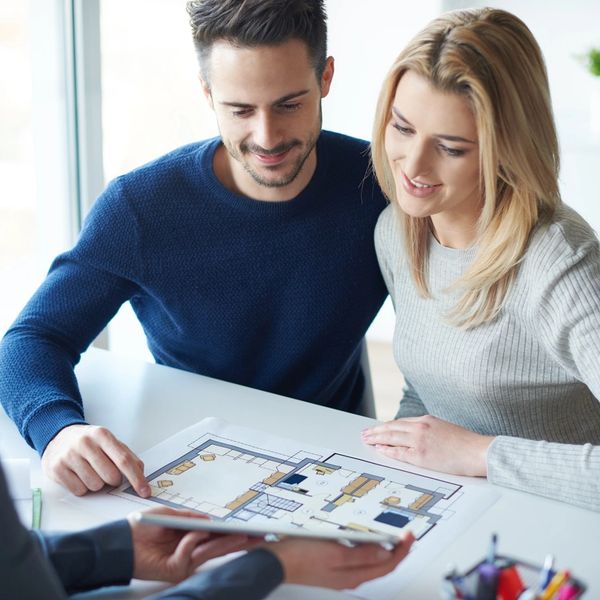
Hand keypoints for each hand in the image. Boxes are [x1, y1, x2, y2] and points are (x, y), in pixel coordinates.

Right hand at [42, 424, 149, 496]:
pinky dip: (83, 487)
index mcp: (102, 434)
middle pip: (111, 476)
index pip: (124, 460)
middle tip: (107, 472)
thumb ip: (127, 455)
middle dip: (113, 480)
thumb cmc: (89, 442)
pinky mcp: (57, 469)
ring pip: (95, 486)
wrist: (59, 437)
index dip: (136, 478)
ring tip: (90, 471)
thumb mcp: (109, 442)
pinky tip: (78, 475)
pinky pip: (79, 491)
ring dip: (97, 484)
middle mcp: (85, 443)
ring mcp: (69, 455)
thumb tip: (141, 473)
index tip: (145, 491)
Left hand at [128, 507, 253, 582]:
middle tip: (256, 536)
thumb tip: (209, 520)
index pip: (215, 536)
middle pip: (218, 546)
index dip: (231, 532)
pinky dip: (192, 540)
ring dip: (227, 543)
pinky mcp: (174, 570)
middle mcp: (189, 551)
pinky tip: (193, 533)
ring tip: (243, 537)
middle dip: (238, 540)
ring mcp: (183, 562)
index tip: (248, 529)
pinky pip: (190, 552)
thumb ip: (189, 518)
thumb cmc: (141, 527)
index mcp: (189, 537)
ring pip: (210, 552)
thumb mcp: (168, 514)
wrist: (119, 540)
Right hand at [268, 530, 413, 588]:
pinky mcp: (330, 564)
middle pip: (380, 564)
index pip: (387, 564)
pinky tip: (362, 538)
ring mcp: (339, 571)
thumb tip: (384, 551)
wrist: (276, 563)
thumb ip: (361, 554)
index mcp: (353, 575)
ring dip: (381, 547)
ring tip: (390, 535)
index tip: (410, 535)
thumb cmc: (301, 558)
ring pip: (369, 561)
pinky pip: (356, 557)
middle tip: (406, 535)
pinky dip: (365, 547)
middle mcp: (349, 576)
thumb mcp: (335, 552)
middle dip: (396, 550)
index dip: (402, 550)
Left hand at [361, 416, 493, 476]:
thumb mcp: (445, 429)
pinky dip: (387, 450)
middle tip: (365, 433)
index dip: (387, 426)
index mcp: (427, 420)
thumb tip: (417, 436)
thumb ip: (430, 430)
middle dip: (377, 430)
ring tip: (367, 440)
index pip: (401, 422)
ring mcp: (420, 441)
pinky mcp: (421, 455)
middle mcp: (421, 427)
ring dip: (377, 438)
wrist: (478, 451)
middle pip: (392, 427)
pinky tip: (380, 449)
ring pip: (392, 437)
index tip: (378, 428)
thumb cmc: (466, 444)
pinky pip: (399, 452)